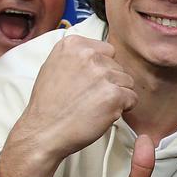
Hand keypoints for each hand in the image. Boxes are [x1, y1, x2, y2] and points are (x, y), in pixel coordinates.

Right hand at [14, 36, 137, 166]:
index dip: (102, 69)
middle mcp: (88, 55)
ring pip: (127, 82)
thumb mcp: (54, 66)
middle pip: (118, 67)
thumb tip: (97, 56)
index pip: (107, 51)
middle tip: (90, 98)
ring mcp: (102, 75)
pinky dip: (123, 108)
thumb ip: (77, 57)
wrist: (44, 131)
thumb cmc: (48, 105)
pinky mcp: (114, 95)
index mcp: (73, 45)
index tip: (91, 82)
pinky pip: (132, 98)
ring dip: (117, 96)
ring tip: (95, 106)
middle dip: (110, 83)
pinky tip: (103, 114)